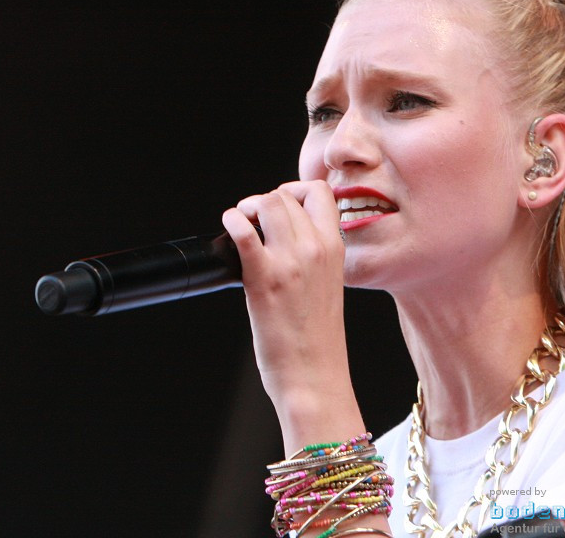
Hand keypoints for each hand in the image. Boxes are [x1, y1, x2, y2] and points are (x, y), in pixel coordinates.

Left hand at [222, 180, 346, 404]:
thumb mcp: (328, 286)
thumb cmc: (318, 340)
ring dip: (247, 208)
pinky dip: (232, 222)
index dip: (295, 190)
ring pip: (266, 204)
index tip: (282, 203)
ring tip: (241, 224)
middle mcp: (316, 249)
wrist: (315, 375)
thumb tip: (283, 239)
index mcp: (335, 249)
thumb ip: (313, 257)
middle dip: (264, 200)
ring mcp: (291, 262)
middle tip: (253, 219)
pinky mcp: (264, 279)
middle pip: (286, 195)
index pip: (321, 192)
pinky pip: (244, 232)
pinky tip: (229, 228)